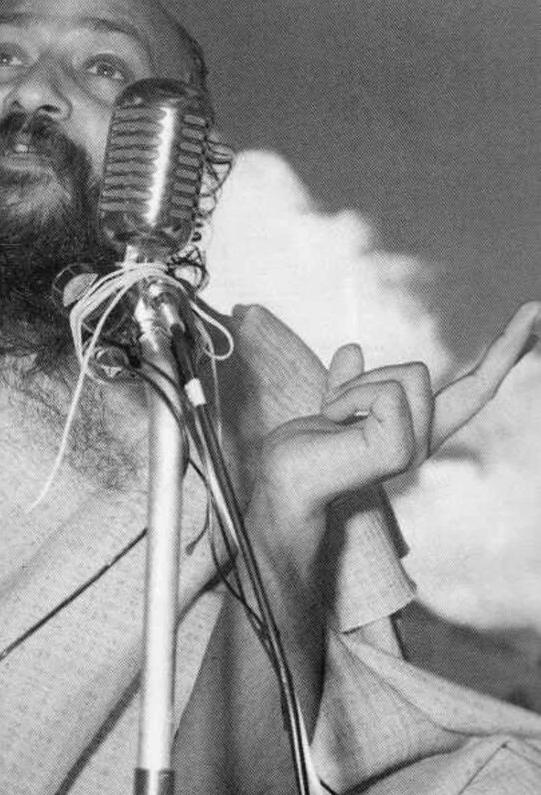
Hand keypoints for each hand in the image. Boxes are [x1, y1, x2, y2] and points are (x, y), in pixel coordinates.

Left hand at [254, 301, 539, 550]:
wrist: (280, 483)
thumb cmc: (299, 452)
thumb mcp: (330, 404)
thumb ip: (349, 381)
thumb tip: (352, 348)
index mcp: (415, 431)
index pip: (473, 391)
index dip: (506, 353)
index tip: (533, 311)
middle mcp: (422, 443)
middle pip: (432, 374)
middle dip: (398, 371)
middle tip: (379, 390)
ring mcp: (414, 450)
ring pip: (408, 374)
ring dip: (356, 386)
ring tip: (333, 420)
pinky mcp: (399, 451)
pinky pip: (385, 391)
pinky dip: (348, 396)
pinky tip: (334, 424)